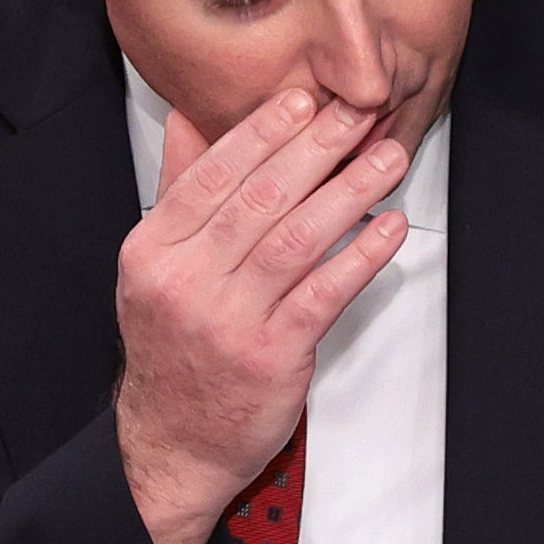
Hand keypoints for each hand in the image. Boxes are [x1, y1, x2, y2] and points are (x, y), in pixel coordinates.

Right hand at [115, 89, 412, 543]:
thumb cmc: (174, 345)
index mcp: (153, 251)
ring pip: (298, 237)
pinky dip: (363, 253)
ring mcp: (227, 320)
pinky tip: (390, 226)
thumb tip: (191, 117)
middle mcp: (184, 282)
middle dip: (318, 147)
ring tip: (388, 156)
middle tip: (359, 111)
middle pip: (261, 197)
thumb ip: (179, 190)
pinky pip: (326, 291)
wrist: (172, 444)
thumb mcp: (156, 266)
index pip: (213, 175)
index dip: (263, 131)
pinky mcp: (271, 354)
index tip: (304, 99)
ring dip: (351, 189)